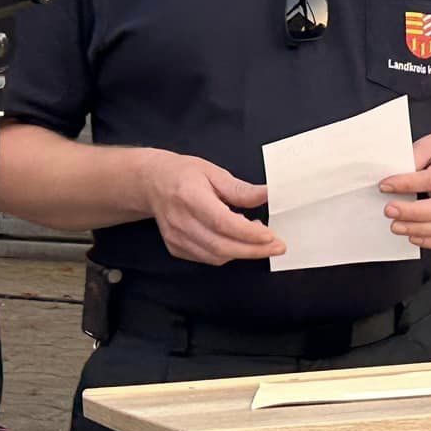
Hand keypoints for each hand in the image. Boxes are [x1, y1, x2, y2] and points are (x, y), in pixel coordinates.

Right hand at [140, 152, 280, 264]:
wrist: (151, 183)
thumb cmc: (184, 174)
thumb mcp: (214, 172)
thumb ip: (240, 189)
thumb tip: (267, 195)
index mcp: (189, 196)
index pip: (222, 222)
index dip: (248, 233)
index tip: (271, 235)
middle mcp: (180, 221)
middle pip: (220, 245)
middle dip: (253, 250)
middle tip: (278, 246)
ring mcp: (175, 237)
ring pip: (215, 256)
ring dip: (243, 253)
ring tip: (262, 240)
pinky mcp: (175, 248)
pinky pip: (207, 258)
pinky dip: (228, 254)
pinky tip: (240, 242)